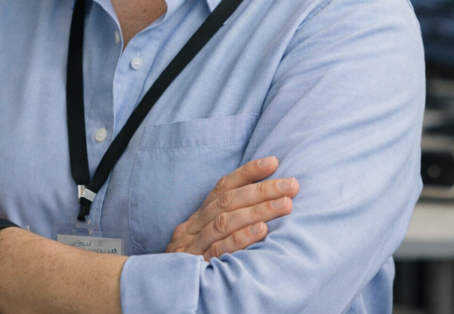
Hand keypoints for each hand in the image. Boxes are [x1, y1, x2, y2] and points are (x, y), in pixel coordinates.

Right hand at [165, 156, 298, 260]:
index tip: (273, 162)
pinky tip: (263, 231)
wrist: (162, 290)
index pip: (223, 187)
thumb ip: (226, 221)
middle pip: (228, 201)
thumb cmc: (194, 263)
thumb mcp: (205, 239)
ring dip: (258, 211)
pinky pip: (220, 250)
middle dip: (262, 190)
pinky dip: (241, 238)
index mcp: (198, 216)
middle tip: (291, 185)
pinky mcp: (197, 266)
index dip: (247, 172)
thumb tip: (263, 202)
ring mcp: (194, 246)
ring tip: (285, 204)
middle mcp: (194, 226)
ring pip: (226, 221)